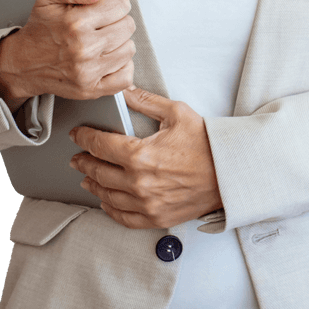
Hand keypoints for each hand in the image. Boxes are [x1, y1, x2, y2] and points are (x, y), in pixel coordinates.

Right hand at [0, 0, 135, 101]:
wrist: (23, 64)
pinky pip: (125, 77)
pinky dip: (121, 67)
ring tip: (100, 42)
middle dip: (117, 21)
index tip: (105, 7)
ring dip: (119, 43)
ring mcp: (88, 72)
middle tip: (100, 25)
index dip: (114, 3)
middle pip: (127, 26)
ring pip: (129, 49)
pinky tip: (107, 59)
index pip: (121, 5)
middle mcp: (83, 49)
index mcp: (75, 23)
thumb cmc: (40, 29)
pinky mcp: (91, 90)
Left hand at [70, 86, 222, 228]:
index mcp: (140, 155)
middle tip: (77, 157)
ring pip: (107, 196)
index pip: (99, 145)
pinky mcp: (156, 218)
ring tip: (87, 178)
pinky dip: (111, 210)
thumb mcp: (176, 113)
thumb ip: (145, 101)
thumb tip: (125, 91)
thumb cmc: (207, 144)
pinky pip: (124, 218)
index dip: (84, 138)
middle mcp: (139, 183)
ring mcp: (147, 204)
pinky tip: (106, 202)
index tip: (78, 135)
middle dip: (84, 162)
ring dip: (93, 186)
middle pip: (98, 172)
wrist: (230, 173)